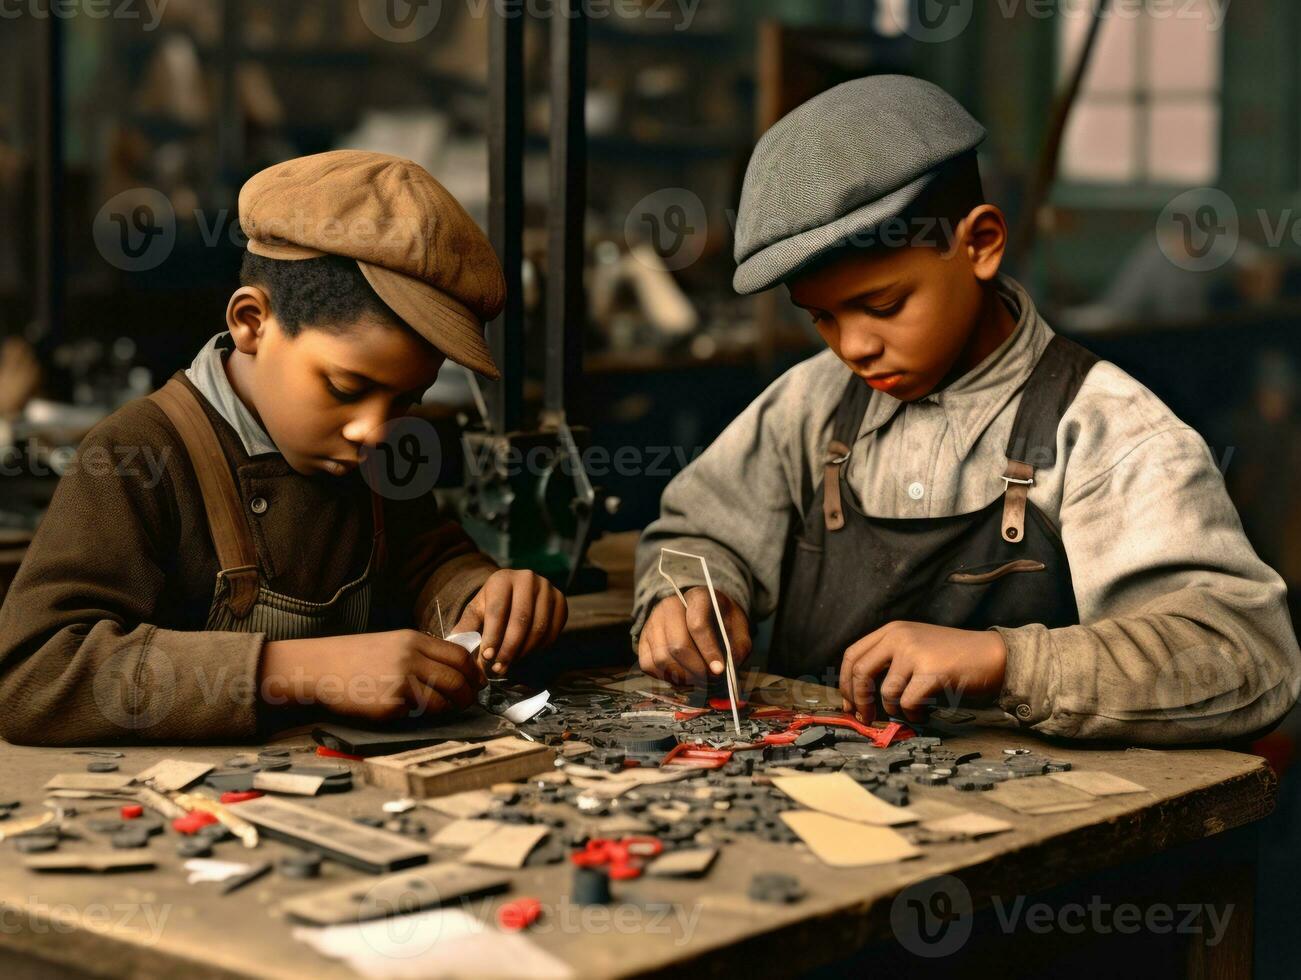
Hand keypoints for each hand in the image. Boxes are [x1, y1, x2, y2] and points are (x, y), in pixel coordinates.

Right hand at [260, 630, 484, 722]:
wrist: (319, 668)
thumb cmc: (355, 657)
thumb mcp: (392, 643)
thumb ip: (421, 653)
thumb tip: (454, 668)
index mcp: (414, 640)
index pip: (459, 655)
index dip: (473, 672)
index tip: (477, 682)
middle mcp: (411, 658)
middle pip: (457, 679)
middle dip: (468, 694)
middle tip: (468, 701)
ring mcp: (401, 682)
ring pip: (442, 700)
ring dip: (449, 708)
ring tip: (445, 710)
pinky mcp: (390, 705)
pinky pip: (417, 714)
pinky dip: (420, 715)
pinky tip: (410, 711)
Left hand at [450, 570, 567, 676]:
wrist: (516, 591)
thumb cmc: (493, 603)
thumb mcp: (477, 610)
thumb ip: (467, 628)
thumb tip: (457, 649)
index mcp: (502, 579)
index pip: (498, 611)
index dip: (493, 637)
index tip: (487, 657)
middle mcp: (527, 578)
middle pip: (521, 621)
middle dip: (509, 649)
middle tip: (499, 667)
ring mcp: (547, 588)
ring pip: (539, 628)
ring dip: (524, 651)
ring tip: (511, 663)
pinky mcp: (561, 600)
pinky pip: (553, 630)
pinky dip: (540, 647)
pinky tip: (526, 653)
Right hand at [638, 587, 750, 685]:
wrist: (701, 611)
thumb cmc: (721, 621)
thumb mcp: (739, 627)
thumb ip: (738, 647)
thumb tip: (725, 670)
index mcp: (697, 597)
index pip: (698, 625)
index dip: (709, 651)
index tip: (719, 670)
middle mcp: (669, 606)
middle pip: (677, 646)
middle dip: (696, 669)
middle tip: (710, 679)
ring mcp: (653, 622)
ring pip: (662, 659)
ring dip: (683, 676)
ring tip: (698, 678)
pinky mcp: (643, 638)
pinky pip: (648, 665)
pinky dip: (666, 677)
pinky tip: (682, 675)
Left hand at [838, 621, 1006, 722]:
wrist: (993, 655)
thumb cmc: (953, 658)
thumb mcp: (915, 647)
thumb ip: (888, 662)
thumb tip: (858, 696)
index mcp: (892, 630)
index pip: (852, 655)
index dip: (845, 683)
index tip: (848, 704)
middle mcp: (899, 637)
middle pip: (859, 672)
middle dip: (858, 701)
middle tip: (866, 719)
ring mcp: (915, 653)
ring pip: (885, 693)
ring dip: (894, 711)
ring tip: (911, 712)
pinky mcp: (932, 672)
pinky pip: (908, 703)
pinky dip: (913, 715)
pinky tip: (925, 712)